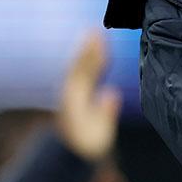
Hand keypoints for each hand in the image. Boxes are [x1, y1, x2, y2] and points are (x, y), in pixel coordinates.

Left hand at [56, 30, 121, 160]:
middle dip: (88, 48)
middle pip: (81, 66)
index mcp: (76, 99)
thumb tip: (112, 93)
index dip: (91, 55)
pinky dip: (88, 60)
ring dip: (87, 50)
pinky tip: (97, 52)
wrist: (70, 151)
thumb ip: (104, 114)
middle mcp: (71, 93)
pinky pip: (83, 72)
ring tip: (94, 33)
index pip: (85, 72)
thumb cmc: (88, 143)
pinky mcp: (77, 94)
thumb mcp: (98, 134)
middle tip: (95, 30)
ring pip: (79, 67)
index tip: (99, 40)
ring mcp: (72, 92)